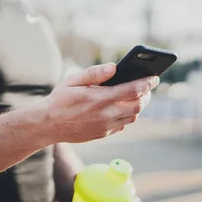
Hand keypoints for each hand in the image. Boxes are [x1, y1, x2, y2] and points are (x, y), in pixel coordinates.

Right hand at [40, 63, 158, 143]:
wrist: (48, 125)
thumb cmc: (60, 99)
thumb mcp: (73, 80)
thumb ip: (94, 73)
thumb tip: (114, 67)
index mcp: (99, 98)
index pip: (132, 90)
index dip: (146, 83)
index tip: (154, 77)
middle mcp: (105, 115)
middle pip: (137, 105)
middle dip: (146, 95)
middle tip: (147, 87)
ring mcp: (105, 127)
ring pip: (132, 117)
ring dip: (138, 106)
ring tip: (137, 96)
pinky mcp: (102, 134)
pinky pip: (122, 125)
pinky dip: (127, 115)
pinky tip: (123, 107)